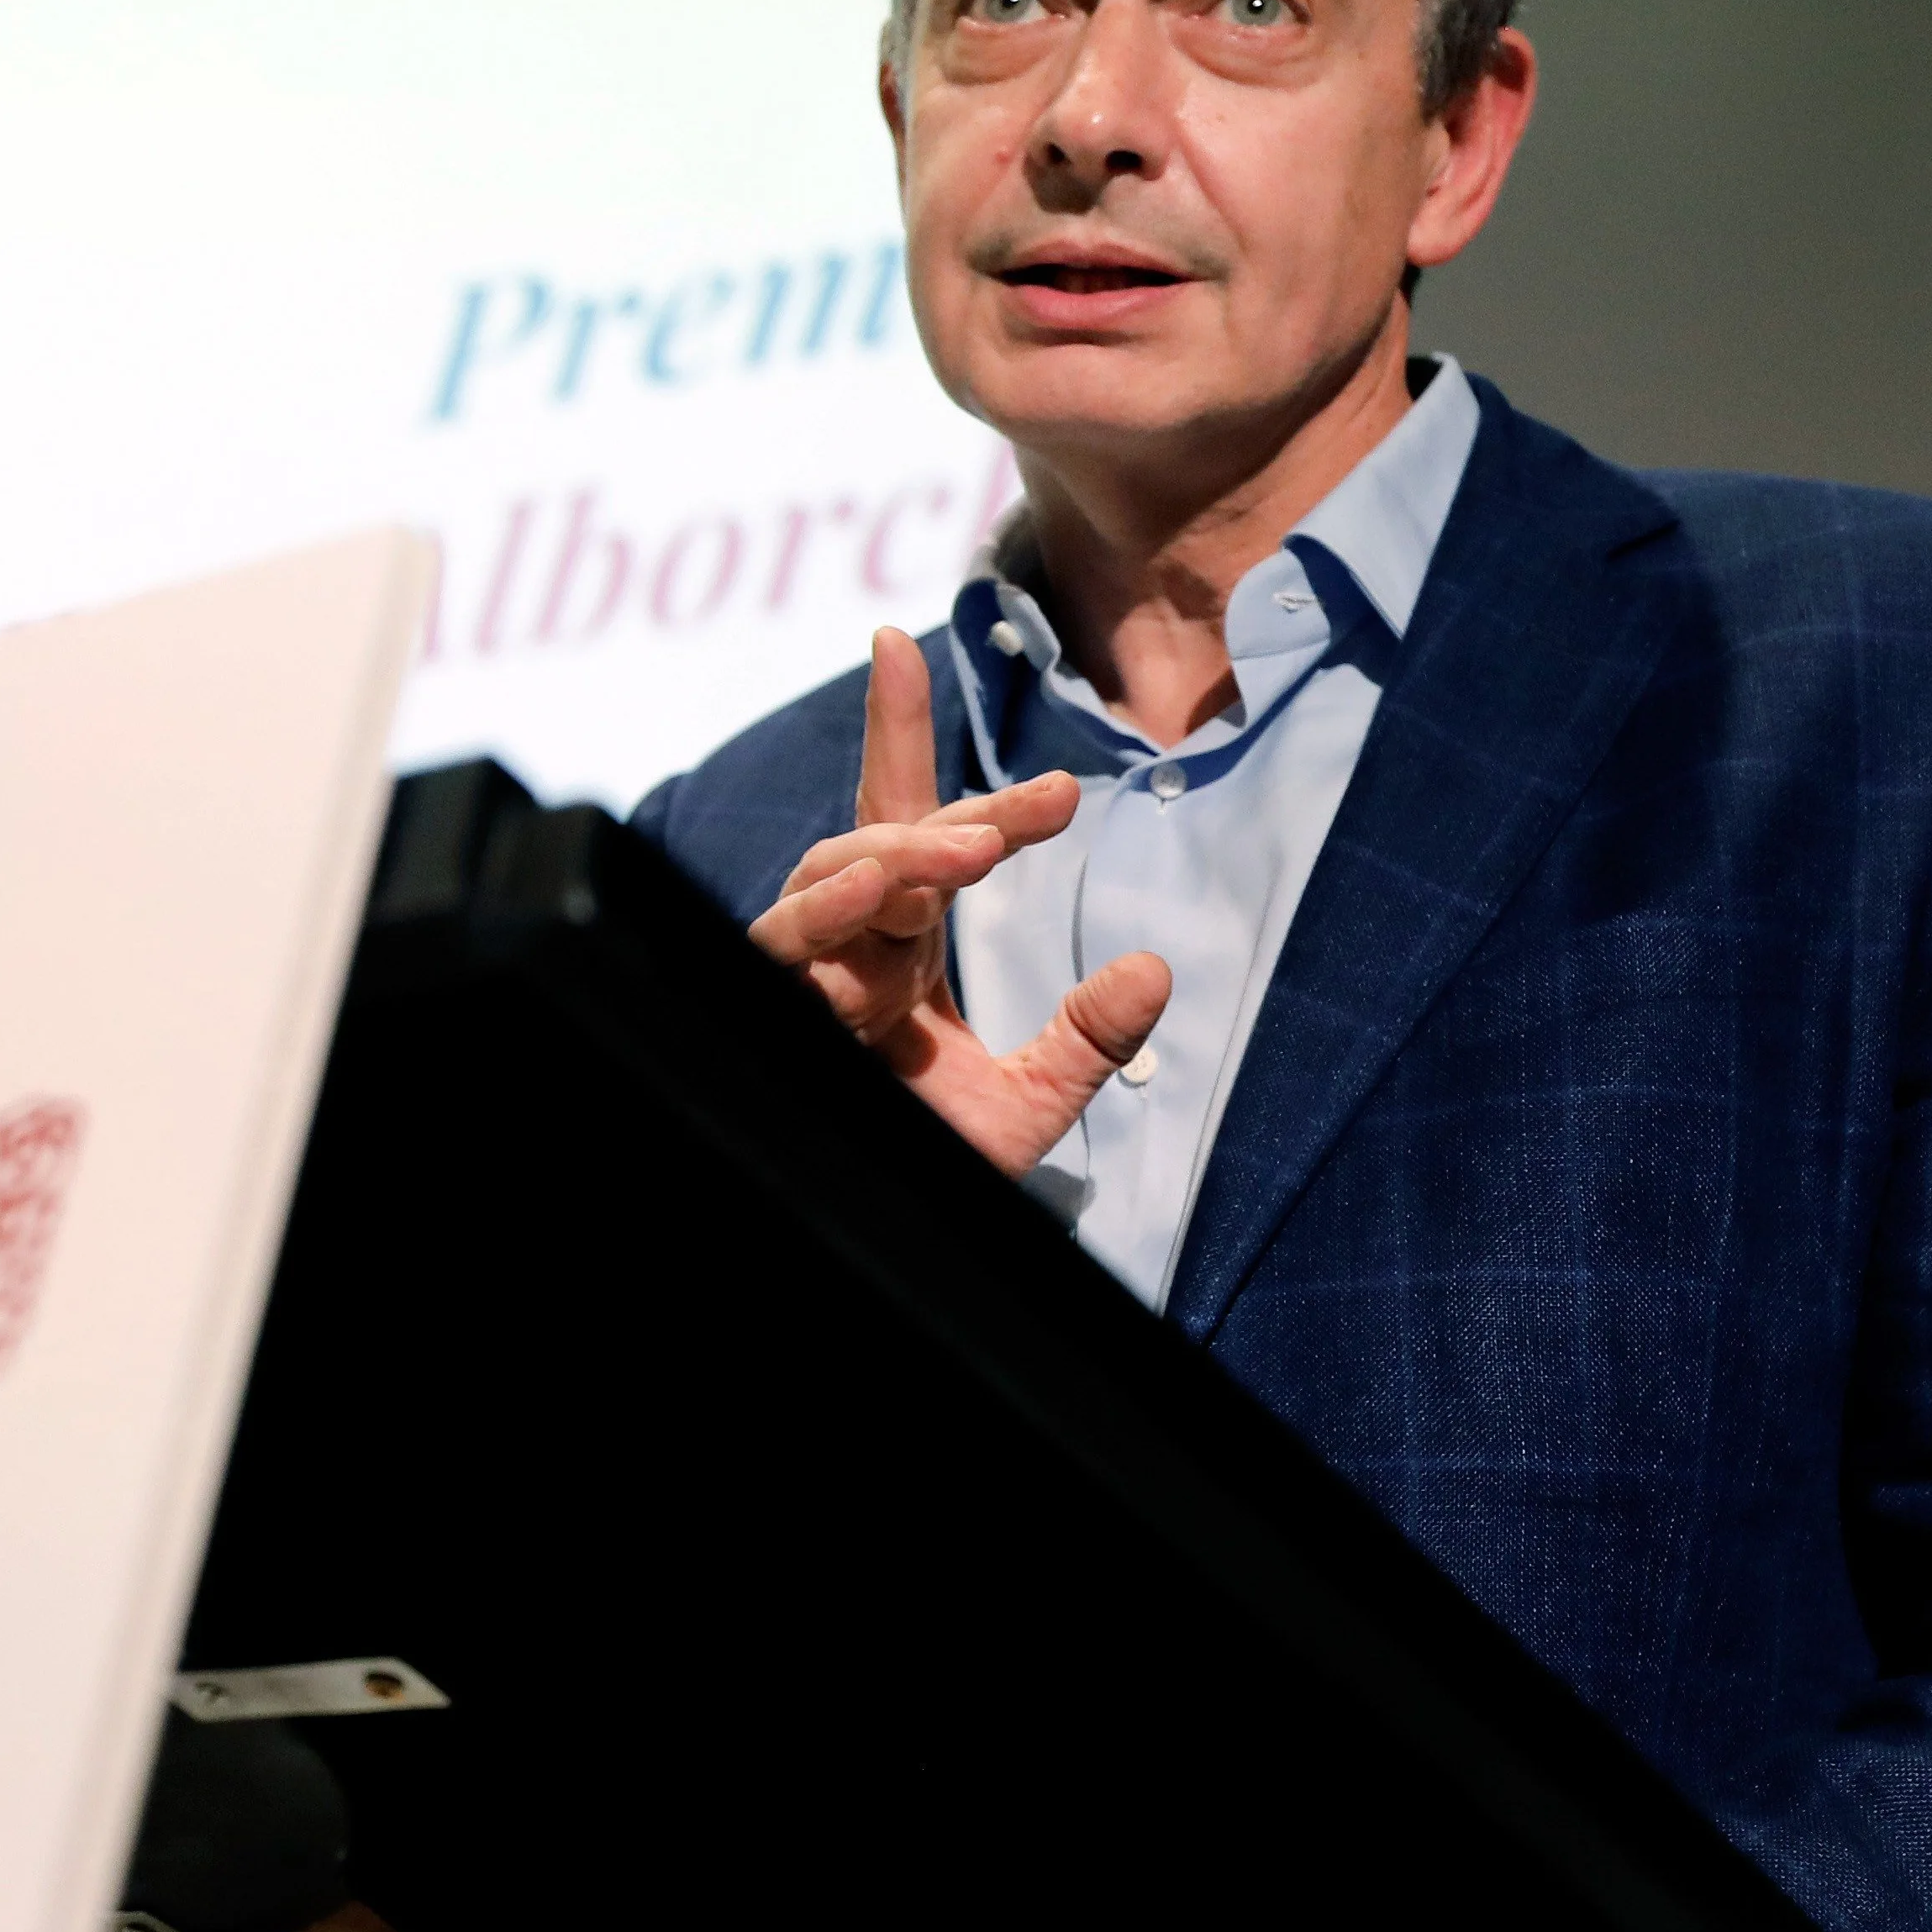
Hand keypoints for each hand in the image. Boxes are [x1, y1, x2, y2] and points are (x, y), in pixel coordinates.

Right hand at [747, 626, 1171, 1176]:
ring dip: (899, 855)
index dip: (898, 732)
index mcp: (897, 953)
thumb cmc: (925, 1170)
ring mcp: (807, 977)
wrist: (877, 1245)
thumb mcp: (1028, 1108)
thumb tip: (1156, 970)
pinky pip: (782, 947)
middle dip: (949, 814)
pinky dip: (825, 914)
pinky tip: (877, 895)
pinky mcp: (775, 1013)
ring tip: (972, 850)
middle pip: (875, 840)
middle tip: (1035, 812)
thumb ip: (1086, 1043)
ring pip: (828, 875)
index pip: (904, 826)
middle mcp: (846, 950)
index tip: (950, 685)